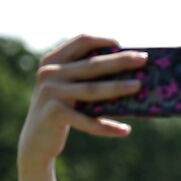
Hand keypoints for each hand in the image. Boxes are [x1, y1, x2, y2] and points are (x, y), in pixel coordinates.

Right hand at [17, 35, 145, 166]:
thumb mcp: (69, 88)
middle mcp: (49, 73)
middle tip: (144, 60)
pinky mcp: (54, 114)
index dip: (102, 40)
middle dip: (120, 61)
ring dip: (118, 87)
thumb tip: (131, 75)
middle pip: (92, 64)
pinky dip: (107, 127)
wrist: (36, 139)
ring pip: (92, 90)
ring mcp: (50, 93)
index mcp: (53, 60)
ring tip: (139, 87)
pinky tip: (125, 130)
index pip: (80, 41)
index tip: (122, 43)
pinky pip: (87, 121)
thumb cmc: (62, 109)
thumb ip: (87, 77)